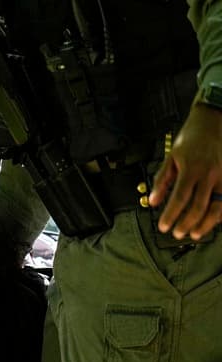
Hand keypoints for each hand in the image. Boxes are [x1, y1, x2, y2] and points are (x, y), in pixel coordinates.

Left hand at [150, 103, 221, 239]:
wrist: (215, 121)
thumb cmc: (191, 139)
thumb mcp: (171, 157)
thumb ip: (162, 181)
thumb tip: (153, 202)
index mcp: (191, 169)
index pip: (179, 198)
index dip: (171, 215)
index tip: (163, 226)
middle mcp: (209, 173)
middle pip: (199, 206)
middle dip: (187, 223)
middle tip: (178, 234)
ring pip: (218, 206)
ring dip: (206, 223)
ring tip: (195, 233)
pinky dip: (220, 212)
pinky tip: (212, 220)